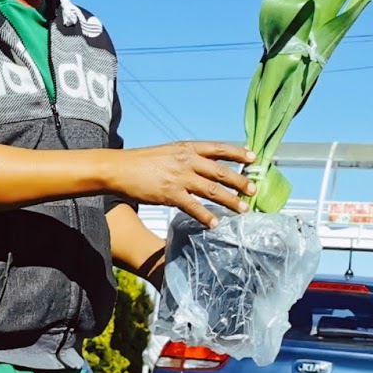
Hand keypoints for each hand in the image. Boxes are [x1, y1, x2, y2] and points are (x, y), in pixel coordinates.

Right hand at [104, 142, 256, 227]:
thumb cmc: (141, 161)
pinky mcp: (171, 194)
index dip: (238, 153)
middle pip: (221, 172)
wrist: (119, 168)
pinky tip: (215, 224)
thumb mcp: (167, 152)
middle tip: (254, 190)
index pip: (219, 148)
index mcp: (187, 148)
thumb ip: (186, 158)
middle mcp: (187, 161)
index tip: (254, 158)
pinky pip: (194, 207)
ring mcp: (180, 178)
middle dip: (240, 181)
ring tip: (243, 209)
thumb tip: (203, 166)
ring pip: (213, 190)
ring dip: (230, 201)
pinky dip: (207, 216)